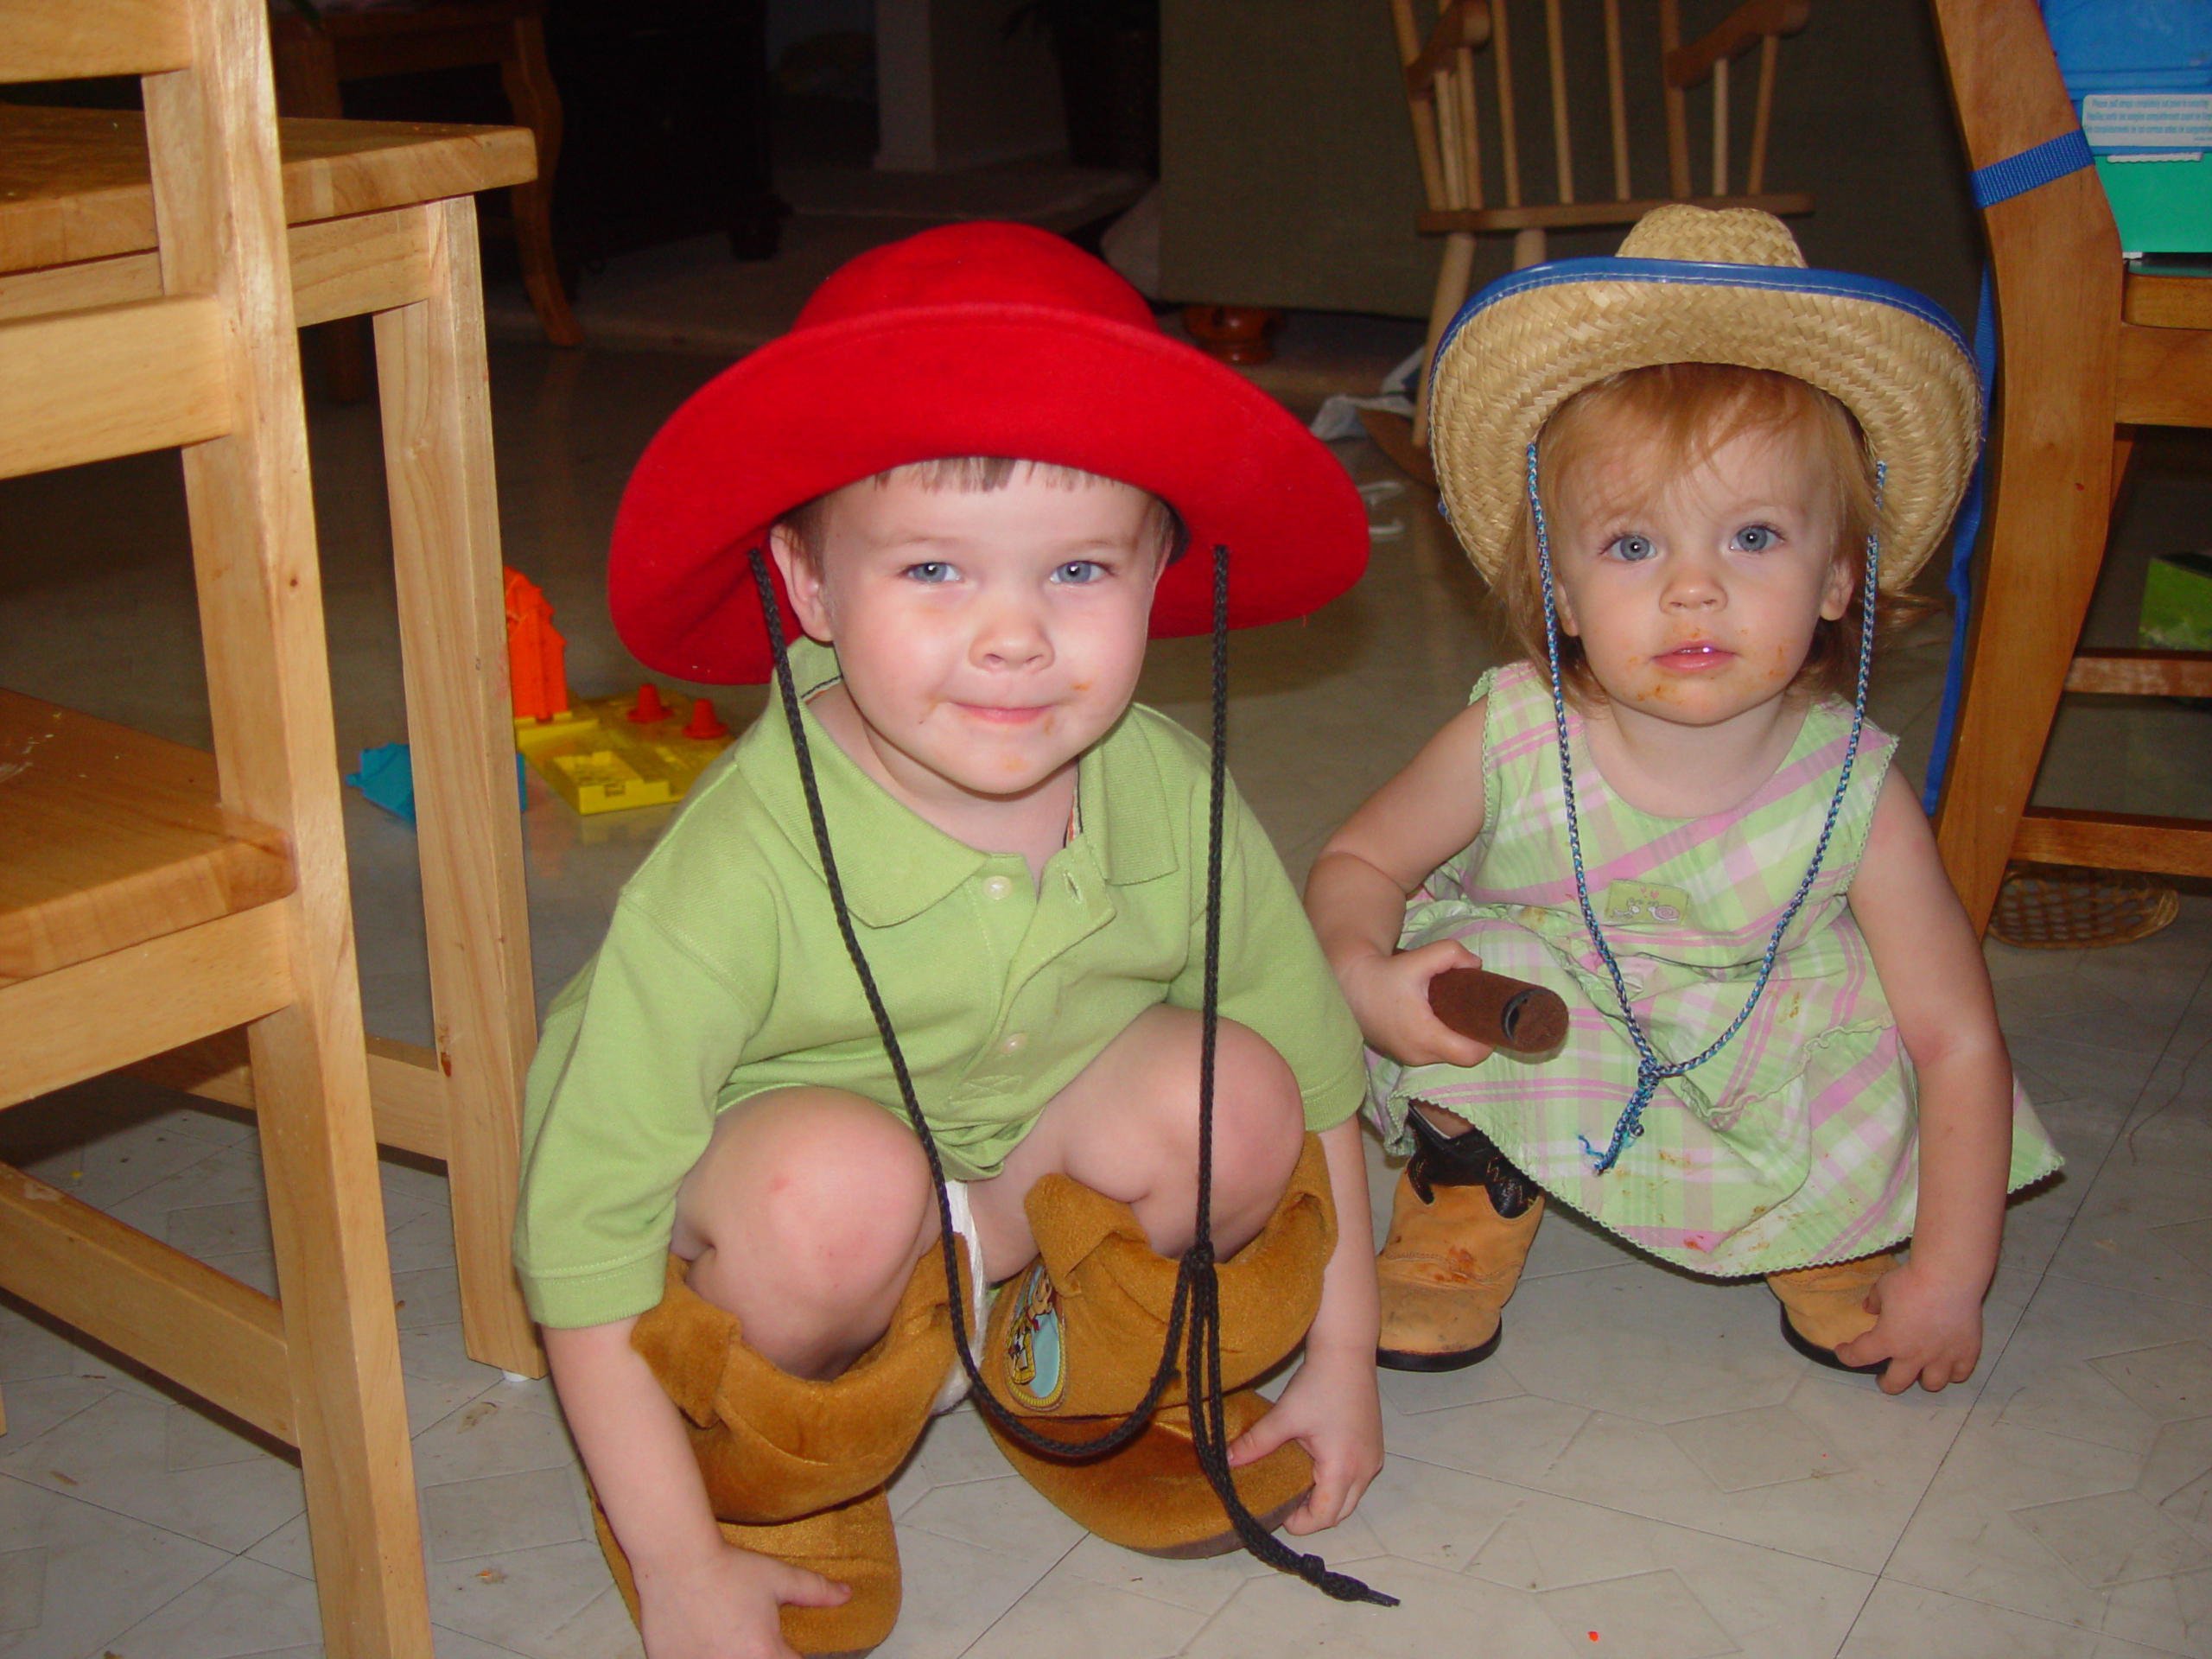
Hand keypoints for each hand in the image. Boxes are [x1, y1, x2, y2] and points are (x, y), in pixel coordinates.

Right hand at [636, 1538, 849, 1658]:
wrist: (675, 1560)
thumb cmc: (727, 1569)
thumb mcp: (777, 1578)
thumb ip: (815, 1591)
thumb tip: (846, 1595)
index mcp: (765, 1655)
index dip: (788, 1653)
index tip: (779, 1642)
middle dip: (758, 1654)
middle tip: (747, 1637)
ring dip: (728, 1655)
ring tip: (723, 1637)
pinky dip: (699, 1656)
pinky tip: (698, 1640)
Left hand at [1225, 1341, 1382, 1533]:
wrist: (1347, 1353)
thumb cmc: (1319, 1384)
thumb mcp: (1285, 1416)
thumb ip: (1256, 1443)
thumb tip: (1226, 1461)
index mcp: (1343, 1468)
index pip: (1324, 1516)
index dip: (1301, 1523)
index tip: (1279, 1515)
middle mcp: (1365, 1470)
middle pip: (1339, 1513)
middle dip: (1313, 1516)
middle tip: (1286, 1505)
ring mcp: (1373, 1459)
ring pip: (1350, 1498)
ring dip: (1326, 1499)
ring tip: (1298, 1486)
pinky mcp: (1374, 1448)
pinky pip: (1357, 1480)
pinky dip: (1338, 1484)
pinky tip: (1316, 1468)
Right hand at [1339, 940, 1492, 1069]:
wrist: (1349, 985)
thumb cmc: (1384, 975)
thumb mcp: (1418, 959)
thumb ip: (1451, 954)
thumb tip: (1476, 965)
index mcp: (1425, 1036)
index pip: (1471, 1054)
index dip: (1486, 1040)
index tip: (1488, 1019)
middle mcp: (1417, 1054)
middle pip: (1461, 1055)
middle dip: (1471, 1036)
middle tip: (1473, 1010)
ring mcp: (1408, 1058)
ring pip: (1445, 1055)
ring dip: (1454, 1039)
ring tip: (1454, 1013)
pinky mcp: (1400, 1055)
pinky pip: (1430, 1054)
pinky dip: (1439, 1041)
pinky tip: (1437, 1020)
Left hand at [1831, 1259, 1984, 1394]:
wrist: (1949, 1276)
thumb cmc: (1911, 1280)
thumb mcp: (1883, 1287)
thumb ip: (1875, 1301)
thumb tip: (1869, 1308)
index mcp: (1889, 1340)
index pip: (1859, 1356)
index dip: (1847, 1356)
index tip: (1843, 1352)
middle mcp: (1914, 1355)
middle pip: (1896, 1383)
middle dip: (1887, 1383)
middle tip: (1884, 1377)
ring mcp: (1942, 1357)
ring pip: (1932, 1384)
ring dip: (1923, 1380)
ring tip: (1920, 1372)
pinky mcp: (1967, 1352)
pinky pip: (1960, 1373)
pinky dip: (1953, 1372)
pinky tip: (1949, 1365)